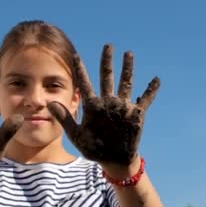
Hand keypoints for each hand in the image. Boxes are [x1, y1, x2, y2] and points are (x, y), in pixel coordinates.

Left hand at [47, 44, 159, 167]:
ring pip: (126, 83)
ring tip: (128, 54)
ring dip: (127, 69)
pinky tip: (156, 79)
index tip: (76, 56)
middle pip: (107, 77)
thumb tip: (49, 103)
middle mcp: (108, 102)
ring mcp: (122, 107)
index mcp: (93, 106)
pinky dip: (151, 90)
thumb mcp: (77, 135)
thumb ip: (65, 118)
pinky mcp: (136, 114)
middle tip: (107, 46)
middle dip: (107, 62)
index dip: (80, 70)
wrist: (113, 160)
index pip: (85, 83)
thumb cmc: (94, 149)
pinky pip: (146, 100)